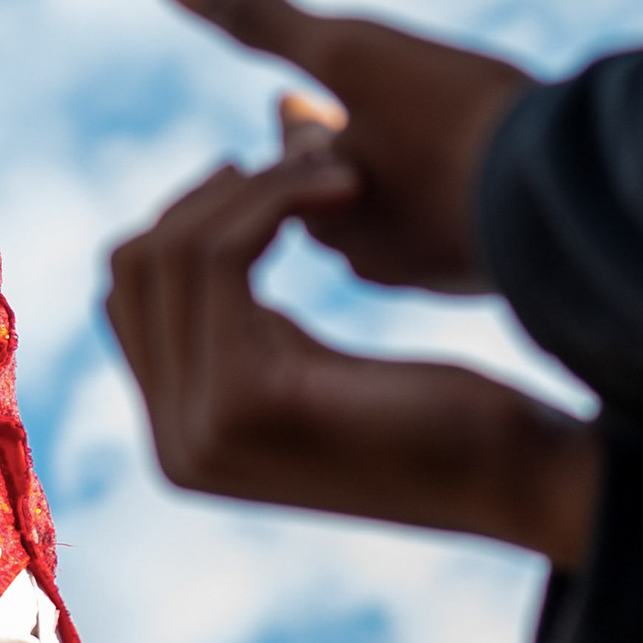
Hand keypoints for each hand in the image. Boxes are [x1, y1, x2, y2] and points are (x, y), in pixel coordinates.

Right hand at [106, 148, 596, 568]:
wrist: (517, 478)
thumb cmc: (440, 417)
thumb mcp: (310, 367)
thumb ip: (243, 322)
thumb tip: (198, 220)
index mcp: (180, 436)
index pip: (125, 296)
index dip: (186, 219)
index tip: (268, 179)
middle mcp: (173, 445)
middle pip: (133, 269)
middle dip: (211, 196)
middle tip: (305, 165)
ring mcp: (200, 430)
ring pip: (174, 252)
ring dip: (256, 188)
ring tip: (338, 171)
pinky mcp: (242, 401)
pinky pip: (223, 257)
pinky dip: (277, 200)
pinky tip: (344, 187)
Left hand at [162, 0, 530, 293]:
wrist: (581, 198)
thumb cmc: (455, 124)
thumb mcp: (349, 52)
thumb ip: (260, 17)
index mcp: (334, 218)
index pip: (290, 170)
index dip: (293, 131)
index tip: (288, 102)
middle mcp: (388, 259)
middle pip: (345, 200)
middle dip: (338, 160)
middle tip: (332, 123)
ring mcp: (455, 269)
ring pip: (411, 217)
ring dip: (403, 178)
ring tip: (411, 147)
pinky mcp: (520, 271)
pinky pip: (471, 230)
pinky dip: (463, 197)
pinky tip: (493, 179)